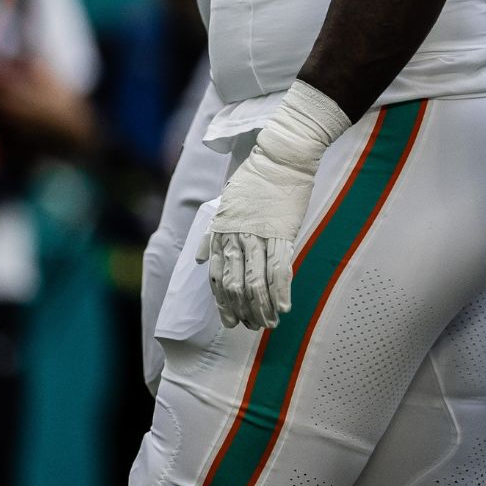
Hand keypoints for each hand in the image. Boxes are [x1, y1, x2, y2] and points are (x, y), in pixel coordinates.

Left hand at [202, 85, 349, 330]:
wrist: (281, 157)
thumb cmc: (255, 178)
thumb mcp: (224, 205)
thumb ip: (212, 234)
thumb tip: (200, 259)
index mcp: (220, 232)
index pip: (217, 276)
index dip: (223, 301)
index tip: (229, 319)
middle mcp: (235, 237)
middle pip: (234, 284)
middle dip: (241, 310)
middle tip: (249, 328)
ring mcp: (259, 236)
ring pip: (255, 282)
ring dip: (261, 307)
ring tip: (268, 324)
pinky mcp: (282, 233)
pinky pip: (280, 269)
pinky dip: (281, 291)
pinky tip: (284, 307)